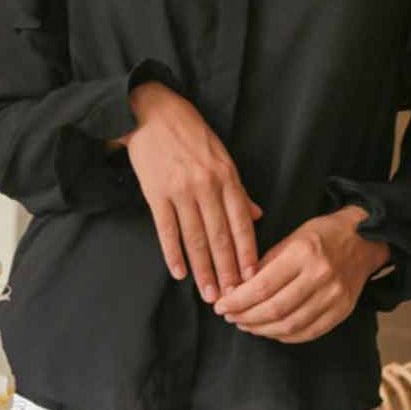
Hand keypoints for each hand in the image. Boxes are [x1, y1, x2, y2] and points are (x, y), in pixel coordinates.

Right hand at [121, 81, 263, 301]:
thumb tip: (257, 217)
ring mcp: (180, 190)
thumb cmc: (191, 133)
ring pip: (195, 238)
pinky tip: (179, 272)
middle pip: (220, 236)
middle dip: (228, 270)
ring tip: (209, 293)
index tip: (253, 278)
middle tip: (233, 297)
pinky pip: (167, 230)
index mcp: (226, 176)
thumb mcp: (222, 155)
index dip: (248, 253)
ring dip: (203, 269)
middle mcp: (206, 185)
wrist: (153, 112)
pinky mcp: (156, 193)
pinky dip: (173, 254)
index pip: (241, 223)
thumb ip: (238, 190)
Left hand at [211, 205, 389, 342]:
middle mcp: (320, 277)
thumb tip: (238, 287)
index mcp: (303, 253)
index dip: (237, 300)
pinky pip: (308, 332)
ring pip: (290, 325)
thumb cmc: (322, 234)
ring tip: (245, 325)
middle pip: (274, 309)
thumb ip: (266, 263)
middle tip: (229, 317)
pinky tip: (270, 330)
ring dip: (262, 330)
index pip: (262, 287)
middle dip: (245, 317)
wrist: (364, 239)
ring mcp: (334, 297)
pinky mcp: (342, 311)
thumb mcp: (291, 237)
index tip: (221, 305)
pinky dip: (284, 336)